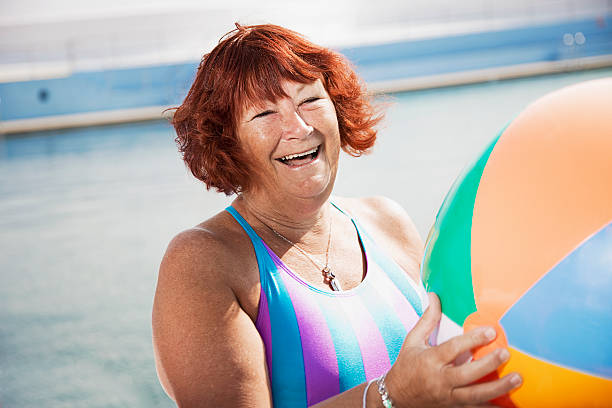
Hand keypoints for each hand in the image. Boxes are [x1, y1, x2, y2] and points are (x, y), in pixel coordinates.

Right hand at [385, 293, 521, 407]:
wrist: (397, 398)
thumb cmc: (406, 366)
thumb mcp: (412, 341)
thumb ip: (427, 320)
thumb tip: (434, 296)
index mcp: (430, 361)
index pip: (453, 349)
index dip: (472, 340)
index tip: (490, 331)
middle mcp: (440, 380)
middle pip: (467, 374)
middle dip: (488, 364)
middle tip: (506, 353)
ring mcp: (448, 397)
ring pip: (476, 395)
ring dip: (498, 388)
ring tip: (517, 379)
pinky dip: (492, 407)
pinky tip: (510, 404)